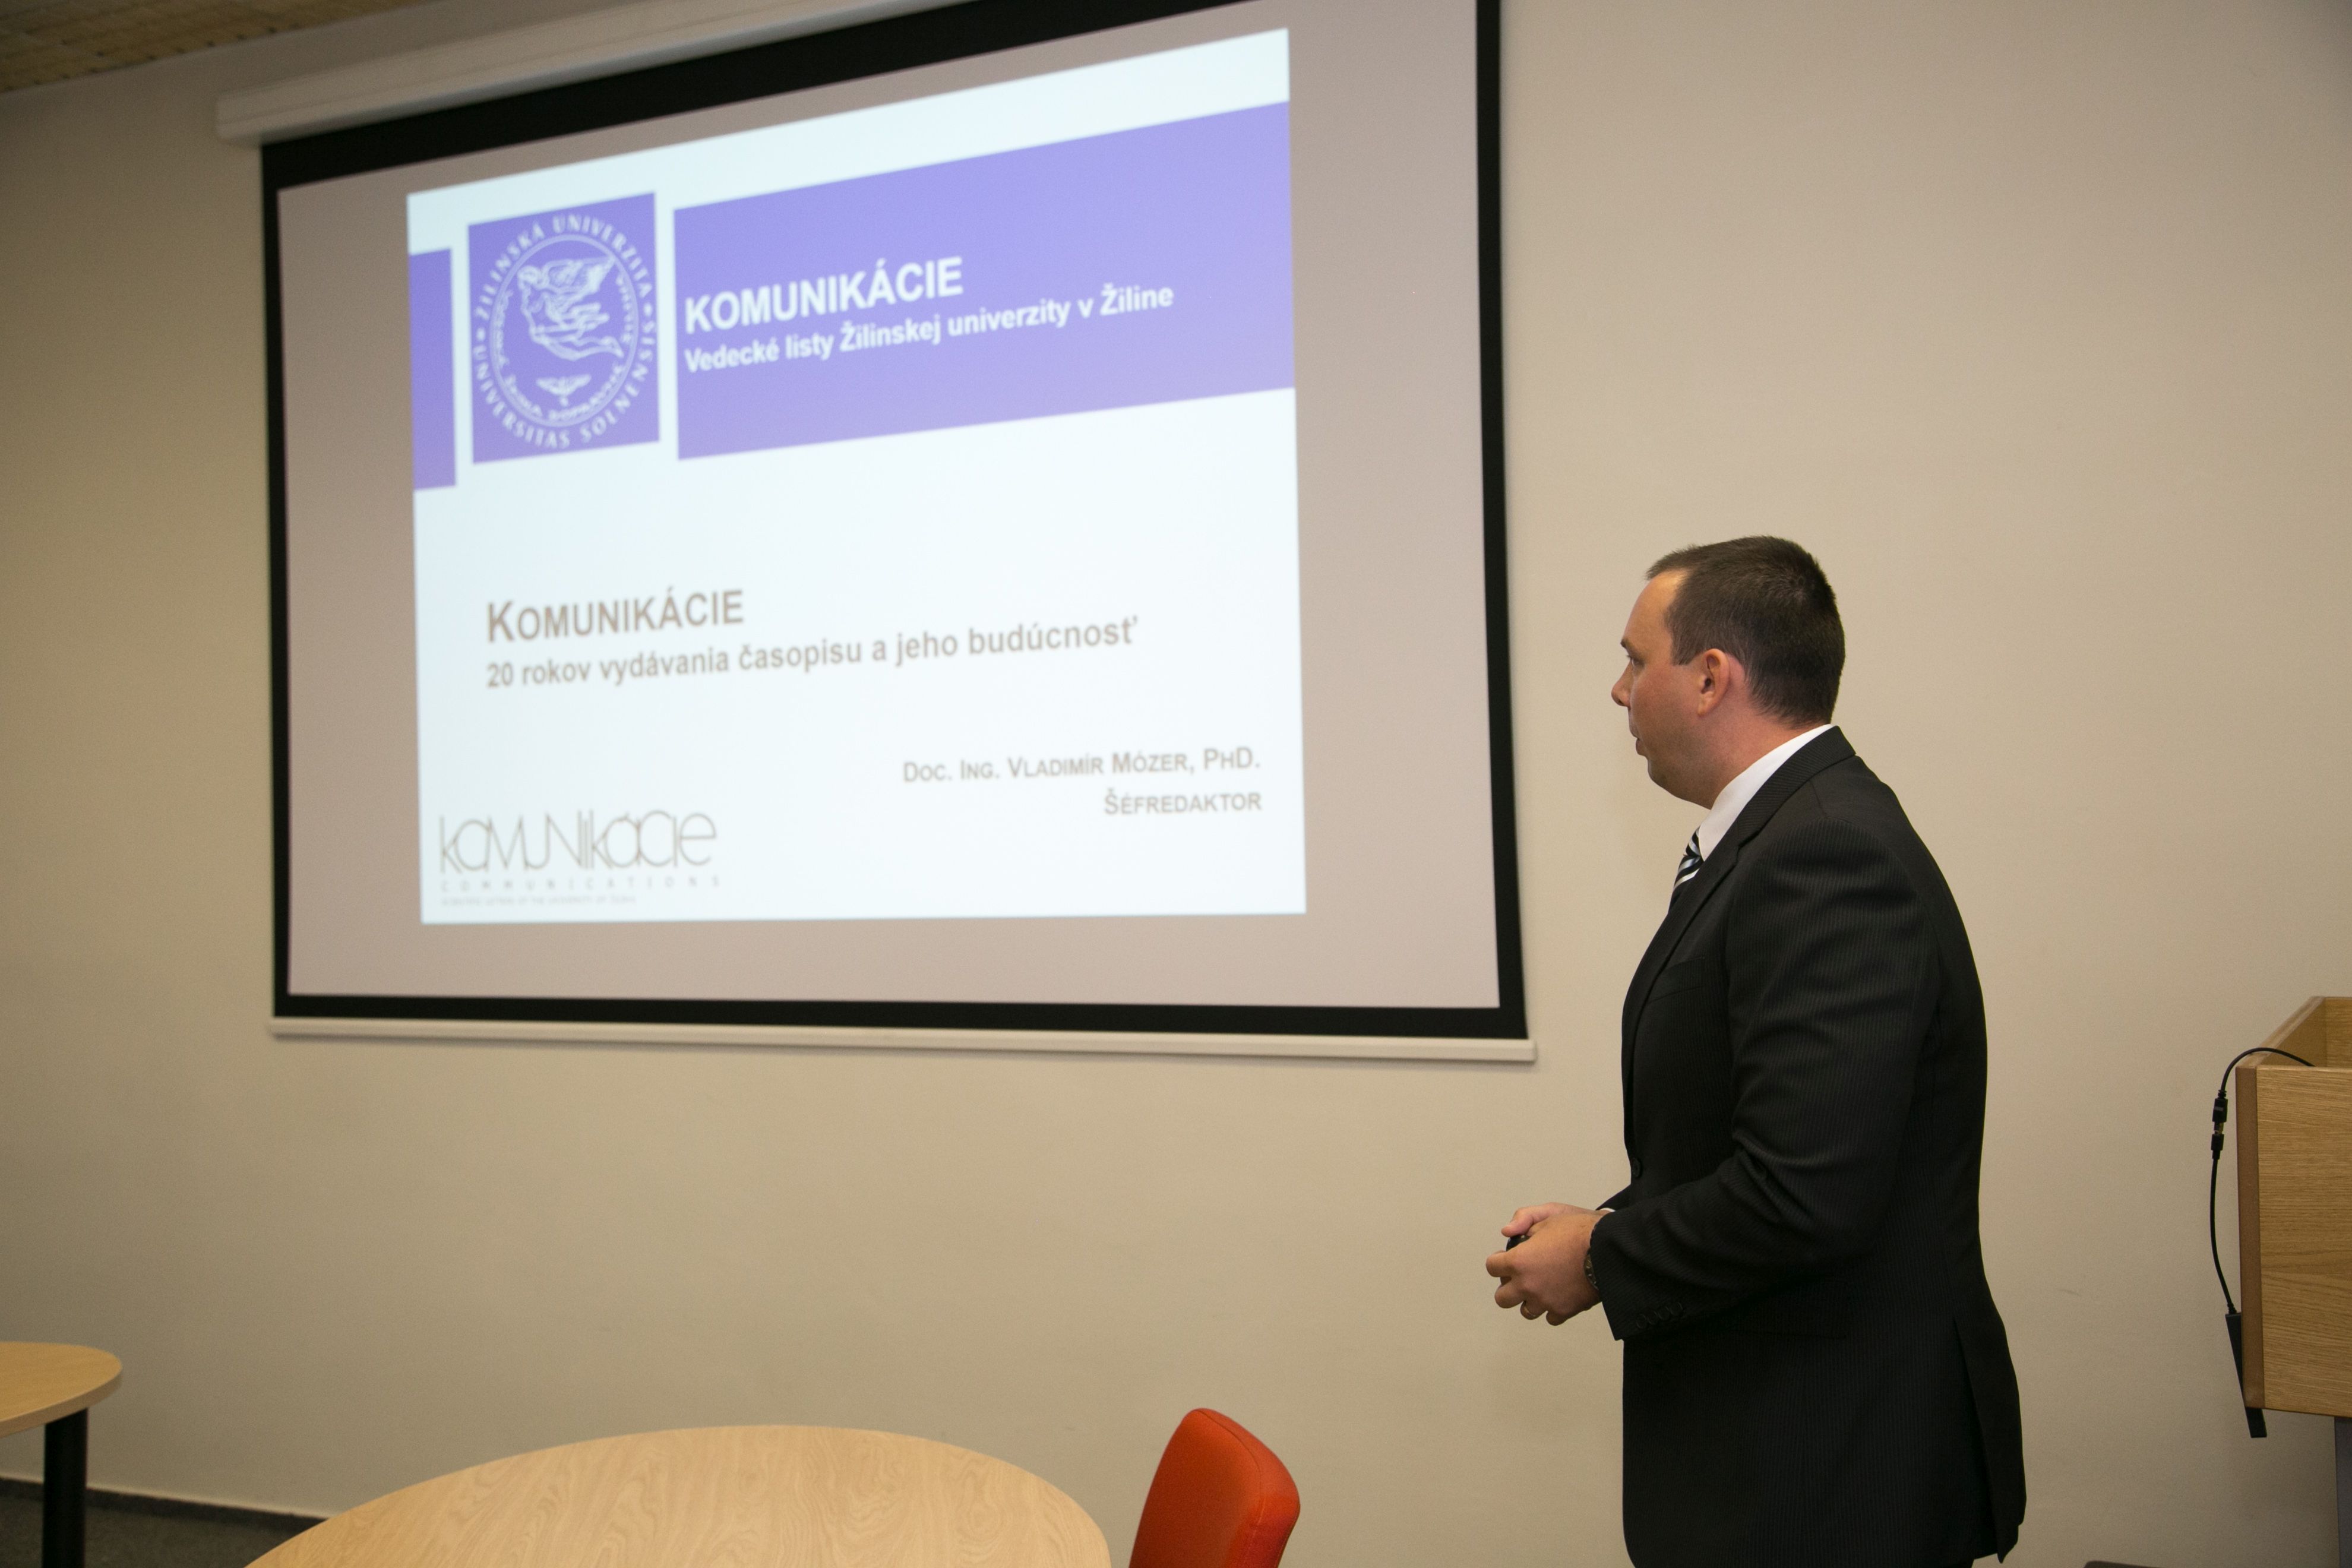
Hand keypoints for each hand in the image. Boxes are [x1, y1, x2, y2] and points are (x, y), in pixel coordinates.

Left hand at [1487, 1203, 1603, 1324]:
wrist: (1609, 1250)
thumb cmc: (1580, 1231)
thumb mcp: (1549, 1213)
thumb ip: (1523, 1218)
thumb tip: (1507, 1232)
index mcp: (1519, 1261)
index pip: (1492, 1267)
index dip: (1498, 1261)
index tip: (1505, 1259)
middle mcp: (1528, 1285)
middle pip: (1502, 1298)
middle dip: (1508, 1287)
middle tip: (1519, 1278)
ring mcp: (1545, 1301)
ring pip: (1526, 1311)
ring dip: (1529, 1300)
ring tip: (1540, 1288)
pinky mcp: (1564, 1311)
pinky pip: (1550, 1317)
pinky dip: (1552, 1309)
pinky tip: (1558, 1295)